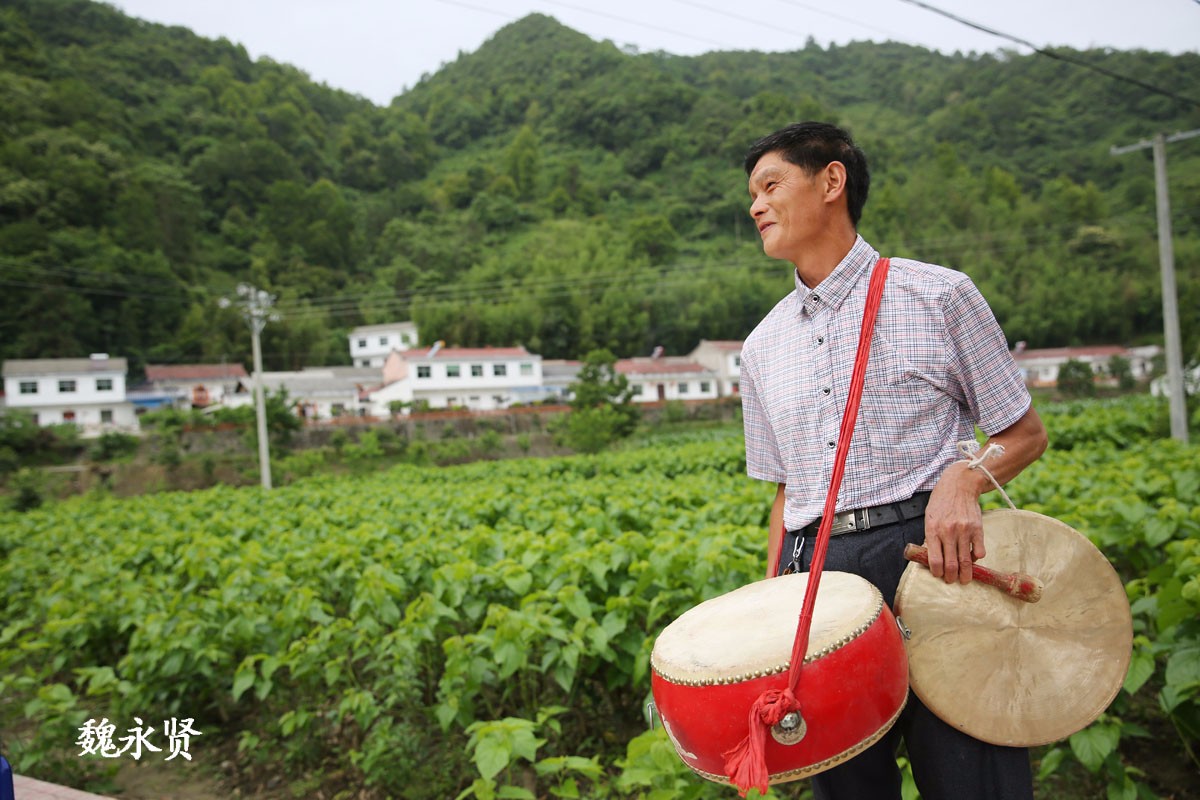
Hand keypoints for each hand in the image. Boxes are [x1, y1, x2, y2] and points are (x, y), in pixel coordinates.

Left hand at [922, 461, 985, 583]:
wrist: (959, 485)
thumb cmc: (941, 503)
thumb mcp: (929, 518)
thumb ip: (931, 537)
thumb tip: (935, 559)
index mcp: (933, 530)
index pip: (935, 560)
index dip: (937, 572)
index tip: (939, 576)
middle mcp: (948, 532)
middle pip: (951, 564)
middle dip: (951, 577)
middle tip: (952, 581)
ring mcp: (964, 531)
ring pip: (966, 561)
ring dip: (966, 574)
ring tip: (965, 579)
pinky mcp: (978, 529)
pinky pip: (979, 551)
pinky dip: (976, 559)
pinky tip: (973, 559)